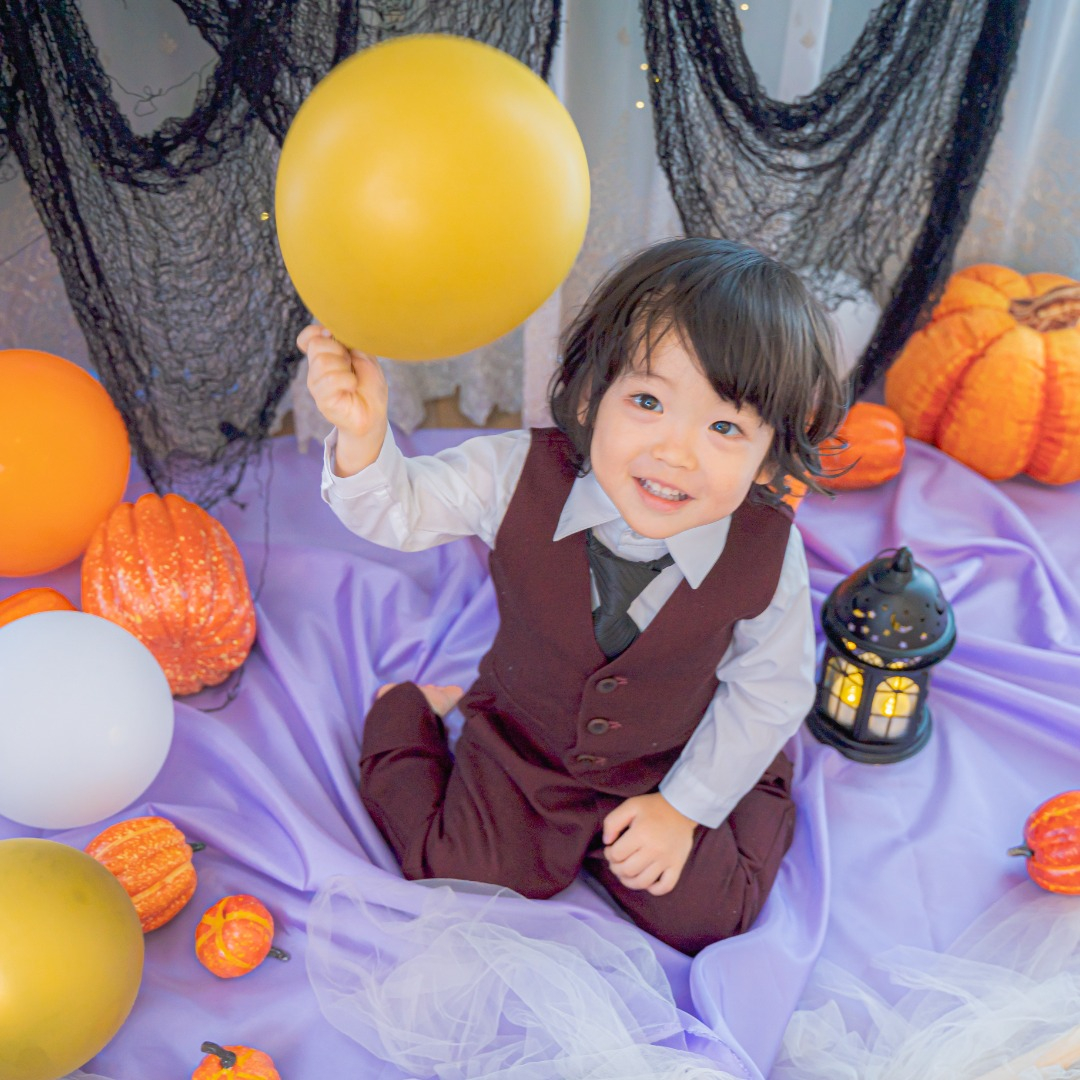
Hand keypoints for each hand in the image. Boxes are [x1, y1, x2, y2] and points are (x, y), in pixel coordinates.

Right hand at [298, 323, 387, 475]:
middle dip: (339, 351)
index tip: (333, 336)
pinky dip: (347, 381)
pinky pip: (330, 379)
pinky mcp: (322, 399)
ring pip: (322, 361)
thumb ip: (349, 343)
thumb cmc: (371, 388)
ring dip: (344, 368)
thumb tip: (329, 331)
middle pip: (316, 345)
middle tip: (351, 366)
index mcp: (326, 356)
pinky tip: (352, 388)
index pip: (307, 338)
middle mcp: (317, 369)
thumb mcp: (366, 358)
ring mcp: (317, 384)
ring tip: (353, 379)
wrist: (375, 416)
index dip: (316, 332)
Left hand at [602, 793, 696, 895]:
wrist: (682, 808)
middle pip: (627, 871)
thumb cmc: (653, 807)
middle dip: (616, 868)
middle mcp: (654, 850)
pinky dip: (654, 889)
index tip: (611, 848)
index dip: (609, 853)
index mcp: (641, 834)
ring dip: (629, 881)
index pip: (617, 855)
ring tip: (626, 872)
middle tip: (616, 861)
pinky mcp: (677, 866)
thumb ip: (612, 821)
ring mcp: (667, 860)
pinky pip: (665, 887)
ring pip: (643, 882)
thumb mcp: (630, 806)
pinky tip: (647, 881)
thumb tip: (606, 842)